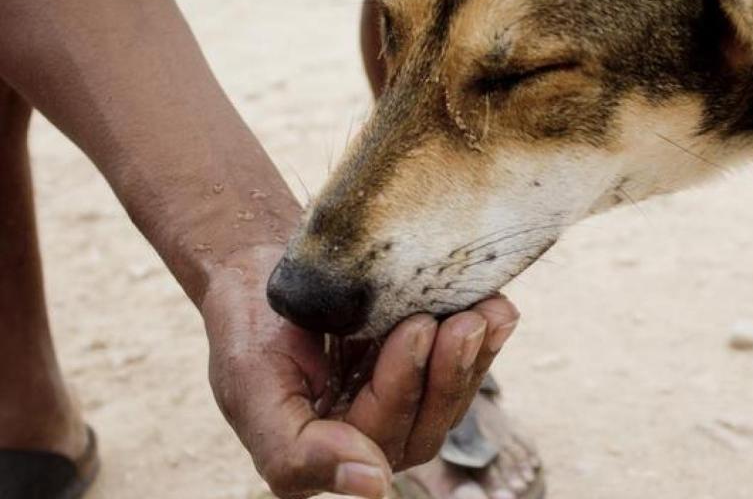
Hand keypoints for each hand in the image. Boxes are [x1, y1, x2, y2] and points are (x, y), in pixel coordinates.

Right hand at [201, 245, 519, 497]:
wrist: (261, 276)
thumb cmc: (250, 331)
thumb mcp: (252, 388)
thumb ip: (295, 452)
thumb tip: (373, 486)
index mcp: (325, 457)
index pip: (378, 435)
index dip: (402, 384)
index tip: (415, 328)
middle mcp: (370, 439)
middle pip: (424, 424)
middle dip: (446, 372)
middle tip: (462, 321)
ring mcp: (403, 405)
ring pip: (451, 401)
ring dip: (473, 360)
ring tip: (487, 314)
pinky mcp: (425, 373)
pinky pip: (463, 371)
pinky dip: (485, 343)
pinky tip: (499, 313)